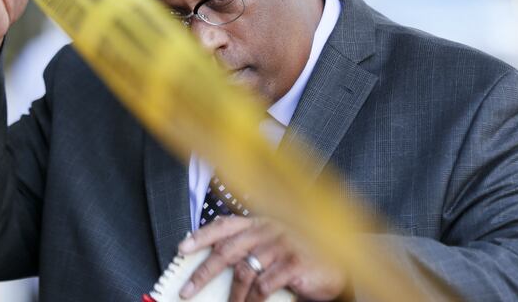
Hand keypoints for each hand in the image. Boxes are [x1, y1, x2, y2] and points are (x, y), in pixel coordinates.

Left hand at [178, 216, 346, 301]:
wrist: (335, 269)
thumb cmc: (299, 258)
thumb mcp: (272, 249)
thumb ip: (248, 251)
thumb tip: (213, 265)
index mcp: (260, 223)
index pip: (224, 225)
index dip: (201, 236)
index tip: (181, 248)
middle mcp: (269, 230)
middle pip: (227, 250)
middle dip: (203, 272)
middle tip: (188, 290)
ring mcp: (282, 245)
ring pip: (244, 271)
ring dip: (232, 295)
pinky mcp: (294, 263)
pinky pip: (264, 285)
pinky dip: (253, 300)